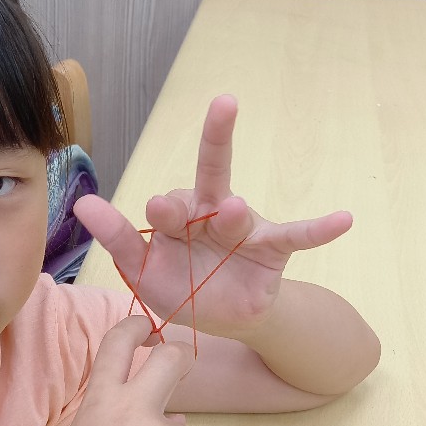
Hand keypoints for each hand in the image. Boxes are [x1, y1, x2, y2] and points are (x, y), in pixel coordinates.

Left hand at [73, 95, 352, 337]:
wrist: (221, 320)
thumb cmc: (180, 286)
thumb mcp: (142, 270)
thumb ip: (118, 238)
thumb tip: (81, 203)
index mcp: (178, 216)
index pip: (169, 204)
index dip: (163, 208)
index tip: (155, 209)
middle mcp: (212, 213)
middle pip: (212, 172)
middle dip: (218, 138)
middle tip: (224, 105)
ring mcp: (244, 229)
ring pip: (241, 213)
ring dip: (238, 213)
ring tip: (235, 211)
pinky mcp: (273, 250)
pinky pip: (298, 236)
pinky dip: (321, 229)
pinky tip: (345, 219)